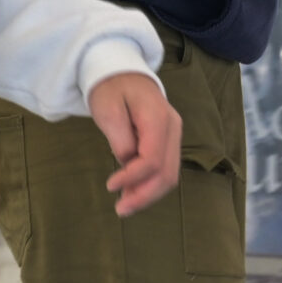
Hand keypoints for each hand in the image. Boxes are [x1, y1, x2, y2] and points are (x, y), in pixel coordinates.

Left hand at [88, 72, 180, 217]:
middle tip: (120, 209)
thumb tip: (127, 161)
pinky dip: (150, 185)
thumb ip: (119, 136)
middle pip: (167, 173)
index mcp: (158, 118)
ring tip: (124, 206)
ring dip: (148, 194)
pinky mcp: (168, 142)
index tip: (110, 186)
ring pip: (169, 175)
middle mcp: (173, 129)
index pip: (152, 159)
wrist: (123, 72)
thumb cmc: (112, 88)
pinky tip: (132, 193)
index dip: (133, 177)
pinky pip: (165, 169)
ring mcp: (174, 136)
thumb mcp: (108, 107)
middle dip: (144, 195)